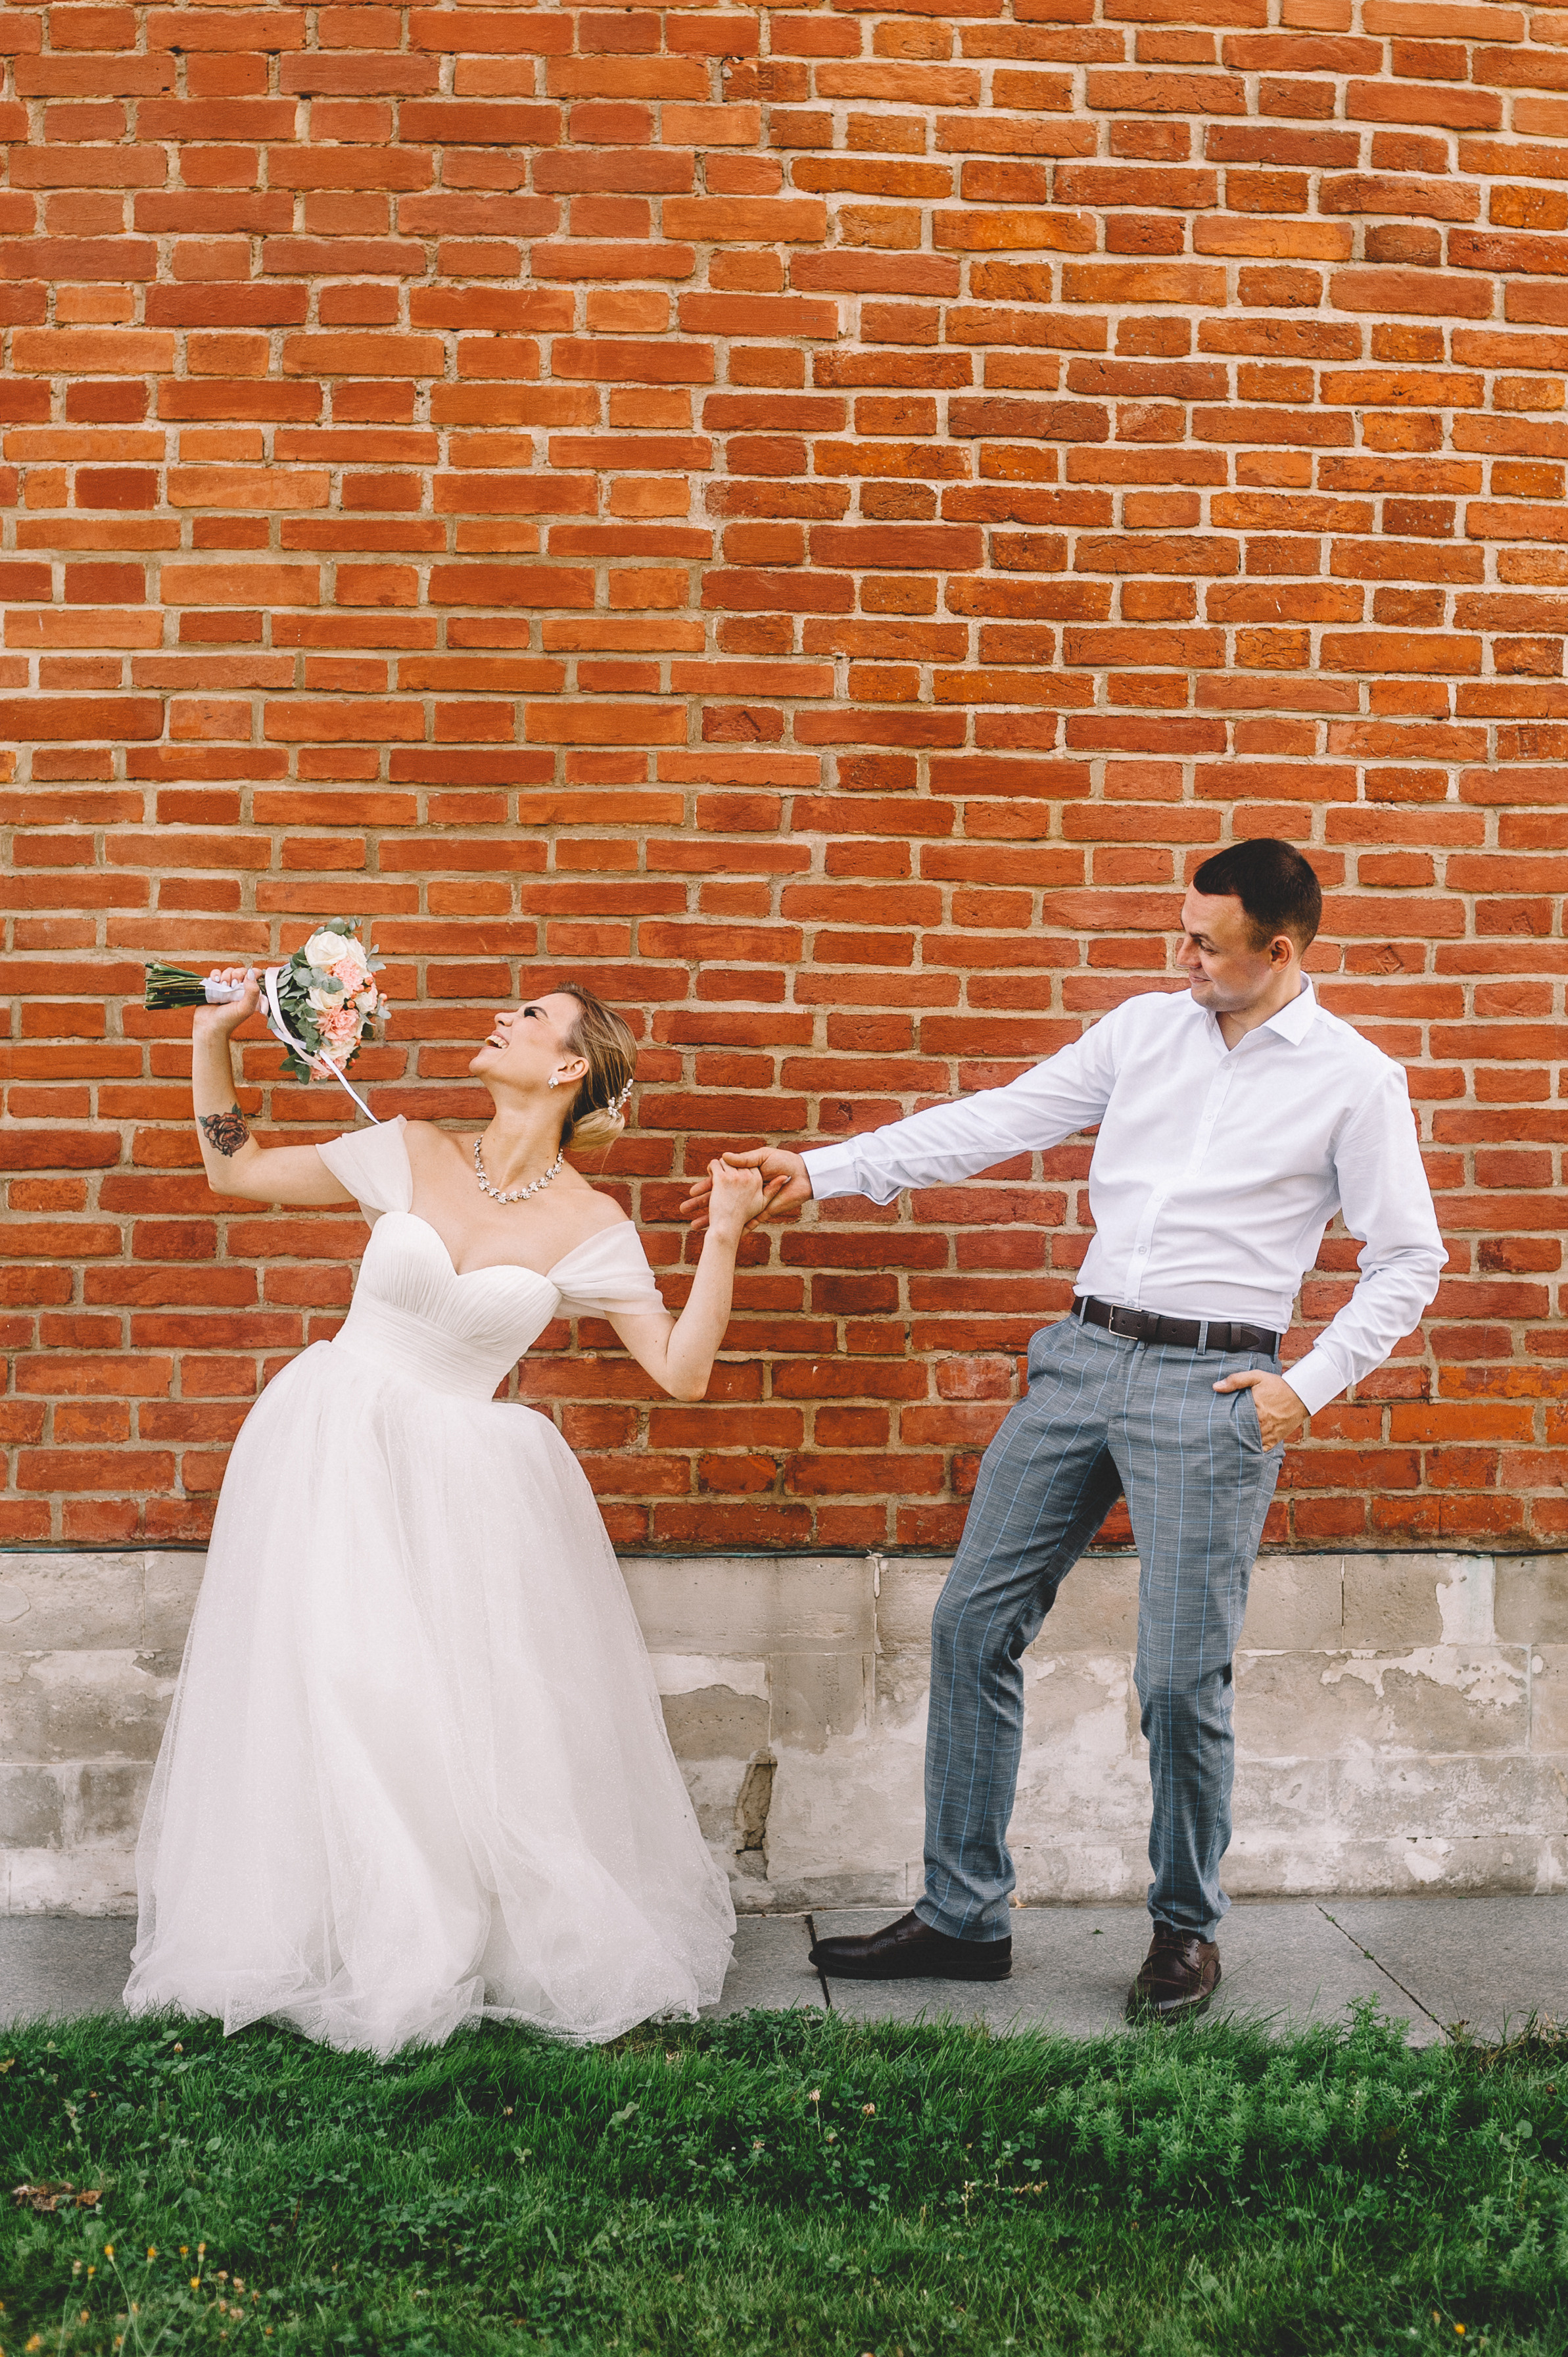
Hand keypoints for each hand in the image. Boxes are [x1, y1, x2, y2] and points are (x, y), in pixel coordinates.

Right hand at [192, 965, 261, 1038]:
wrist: (209, 1026)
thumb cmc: (229, 1020)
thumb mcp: (246, 1008)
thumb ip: (253, 992)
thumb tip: (252, 973)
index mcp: (249, 994)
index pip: (255, 976)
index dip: (252, 973)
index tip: (246, 979)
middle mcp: (238, 989)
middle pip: (241, 971)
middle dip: (237, 974)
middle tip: (233, 985)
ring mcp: (225, 987)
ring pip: (228, 971)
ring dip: (226, 976)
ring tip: (223, 986)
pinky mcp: (213, 986)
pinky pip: (216, 973)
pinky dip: (215, 974)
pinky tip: (215, 982)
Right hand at [681, 1147, 810, 1232]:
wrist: (802, 1176)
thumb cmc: (784, 1162)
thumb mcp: (762, 1157)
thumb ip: (743, 1159)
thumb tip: (723, 1157)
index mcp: (743, 1175)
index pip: (719, 1182)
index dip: (706, 1187)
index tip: (692, 1191)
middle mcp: (744, 1190)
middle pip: (718, 1199)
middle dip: (701, 1205)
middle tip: (684, 1210)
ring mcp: (751, 1202)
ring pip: (727, 1213)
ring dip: (710, 1219)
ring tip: (694, 1226)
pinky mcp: (761, 1212)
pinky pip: (744, 1223)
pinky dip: (732, 1230)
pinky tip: (718, 1234)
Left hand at [1213, 1369, 1309, 1448]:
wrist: (1301, 1395)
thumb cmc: (1278, 1385)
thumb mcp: (1257, 1377)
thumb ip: (1236, 1380)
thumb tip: (1216, 1387)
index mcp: (1254, 1410)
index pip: (1232, 1421)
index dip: (1222, 1423)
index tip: (1213, 1423)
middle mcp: (1261, 1425)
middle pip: (1239, 1434)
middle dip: (1228, 1435)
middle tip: (1215, 1435)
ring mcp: (1268, 1434)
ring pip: (1249, 1444)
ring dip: (1239, 1443)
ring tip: (1225, 1443)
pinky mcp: (1274, 1439)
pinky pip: (1261, 1449)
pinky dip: (1252, 1450)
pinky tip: (1242, 1449)